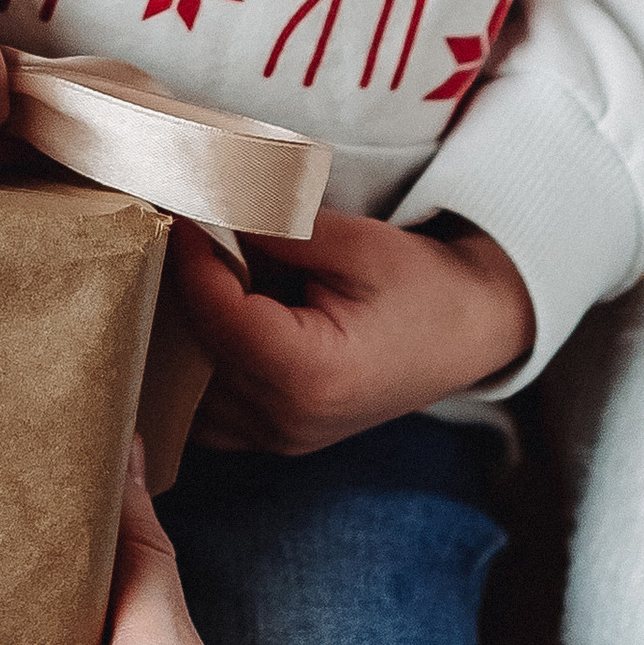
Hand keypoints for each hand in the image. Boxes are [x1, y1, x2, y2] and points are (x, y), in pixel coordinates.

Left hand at [177, 210, 533, 453]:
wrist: (466, 336)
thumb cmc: (422, 287)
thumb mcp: (356, 243)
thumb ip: (277, 229)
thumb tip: (210, 205)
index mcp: (310, 375)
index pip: (217, 315)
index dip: (190, 260)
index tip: (179, 212)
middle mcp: (286, 420)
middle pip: (197, 351)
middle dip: (181, 289)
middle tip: (177, 232)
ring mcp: (278, 439)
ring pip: (190, 386)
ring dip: (183, 329)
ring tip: (193, 272)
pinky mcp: (275, 438)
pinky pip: (206, 410)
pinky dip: (196, 366)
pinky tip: (206, 319)